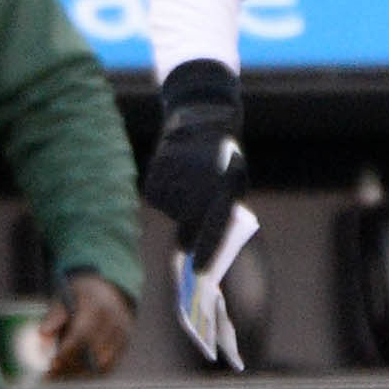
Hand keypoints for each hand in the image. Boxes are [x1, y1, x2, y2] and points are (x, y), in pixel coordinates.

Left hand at [39, 272, 131, 377]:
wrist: (109, 291)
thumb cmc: (80, 297)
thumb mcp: (64, 300)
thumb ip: (54, 317)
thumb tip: (42, 335)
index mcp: (96, 306)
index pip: (82, 333)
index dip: (67, 352)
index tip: (52, 364)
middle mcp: (114, 320)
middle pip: (94, 352)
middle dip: (72, 366)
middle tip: (52, 374)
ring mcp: (123, 333)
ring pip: (104, 363)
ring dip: (81, 372)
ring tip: (62, 374)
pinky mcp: (126, 343)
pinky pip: (110, 364)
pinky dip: (92, 371)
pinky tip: (76, 371)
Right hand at [143, 62, 247, 258]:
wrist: (201, 118)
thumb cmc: (224, 157)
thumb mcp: (234, 181)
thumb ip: (221, 211)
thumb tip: (193, 244)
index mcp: (221, 189)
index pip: (213, 227)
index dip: (206, 250)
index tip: (198, 271)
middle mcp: (196, 186)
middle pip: (189, 222)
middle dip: (194, 224)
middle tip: (199, 207)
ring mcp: (172, 180)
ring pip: (172, 210)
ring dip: (180, 203)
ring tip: (190, 179)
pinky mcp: (154, 176)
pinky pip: (158, 198)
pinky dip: (166, 192)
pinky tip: (175, 173)